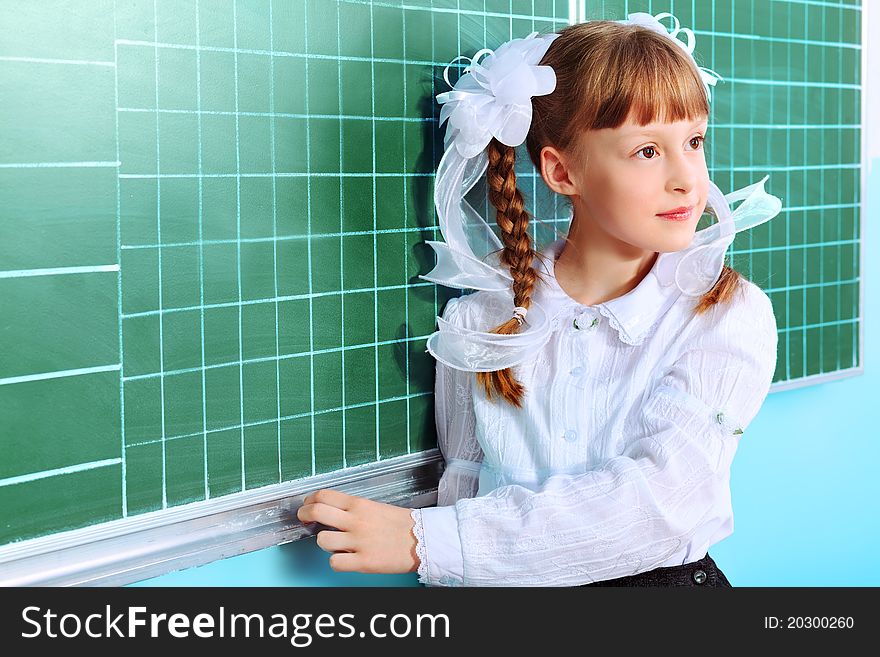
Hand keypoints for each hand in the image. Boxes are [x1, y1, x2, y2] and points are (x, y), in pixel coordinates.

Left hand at [296, 489, 419, 574]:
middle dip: (304, 515)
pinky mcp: (363, 562)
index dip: (309, 501)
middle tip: (305, 520)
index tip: (308, 506)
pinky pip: (334, 562)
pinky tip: (345, 558)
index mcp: (360, 505)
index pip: (323, 495)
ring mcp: (358, 542)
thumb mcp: (376, 507)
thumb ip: (354, 509)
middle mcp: (356, 521)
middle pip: (316, 511)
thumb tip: (332, 511)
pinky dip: (336, 562)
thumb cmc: (402, 525)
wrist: (424, 540)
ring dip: (325, 542)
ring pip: (321, 540)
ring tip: (336, 543)